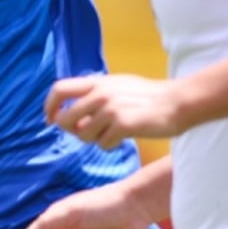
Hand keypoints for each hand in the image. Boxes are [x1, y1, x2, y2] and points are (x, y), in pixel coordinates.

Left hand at [44, 73, 184, 147]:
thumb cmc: (149, 97)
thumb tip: (69, 116)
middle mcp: (101, 94)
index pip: (59, 89)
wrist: (178, 102)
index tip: (50, 119)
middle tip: (88, 133)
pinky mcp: (123, 125)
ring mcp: (111, 109)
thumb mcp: (118, 86)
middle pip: (65, 119)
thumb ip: (94, 95)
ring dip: (95, 139)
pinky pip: (103, 144)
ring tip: (112, 133)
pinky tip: (125, 137)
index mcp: (98, 82)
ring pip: (84, 135)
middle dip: (72, 131)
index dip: (49, 106)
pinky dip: (111, 146)